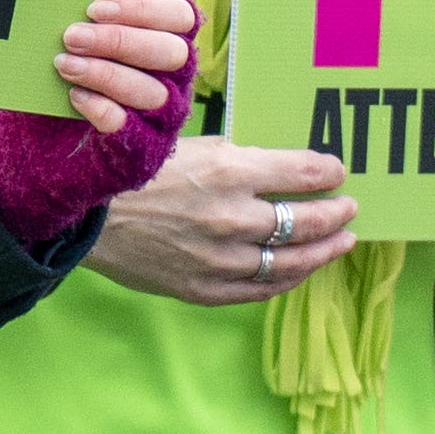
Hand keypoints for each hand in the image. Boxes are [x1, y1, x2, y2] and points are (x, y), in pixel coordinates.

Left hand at [51, 0, 195, 133]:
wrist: (71, 129)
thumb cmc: (88, 65)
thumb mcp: (96, 39)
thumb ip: (97, 22)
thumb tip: (72, 2)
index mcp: (174, 38)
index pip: (179, 15)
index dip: (141, 8)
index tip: (95, 9)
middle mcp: (179, 75)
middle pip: (169, 52)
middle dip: (117, 41)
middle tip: (72, 36)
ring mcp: (166, 112)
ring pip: (152, 91)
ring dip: (105, 74)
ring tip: (66, 64)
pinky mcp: (146, 144)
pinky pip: (130, 126)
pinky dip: (101, 109)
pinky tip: (76, 95)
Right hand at [85, 135, 359, 305]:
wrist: (84, 217)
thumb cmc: (132, 173)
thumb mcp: (186, 144)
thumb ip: (235, 158)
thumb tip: (275, 165)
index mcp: (229, 172)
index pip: (302, 172)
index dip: (327, 171)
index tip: (338, 170)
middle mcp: (232, 217)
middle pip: (305, 220)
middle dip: (335, 213)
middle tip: (349, 207)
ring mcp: (221, 259)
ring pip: (291, 260)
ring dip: (323, 250)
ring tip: (341, 242)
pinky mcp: (205, 288)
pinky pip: (261, 289)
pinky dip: (288, 279)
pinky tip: (301, 269)